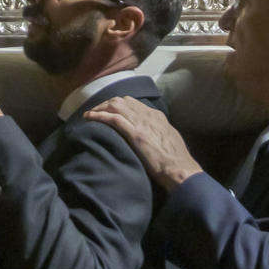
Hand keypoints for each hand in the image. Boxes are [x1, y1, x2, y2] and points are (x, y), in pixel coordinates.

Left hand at [85, 96, 203, 190]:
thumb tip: (151, 134)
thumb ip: (159, 132)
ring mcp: (141, 122)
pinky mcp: (135, 133)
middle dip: (106, 104)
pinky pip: (112, 119)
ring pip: (115, 106)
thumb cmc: (176, 159)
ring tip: (90, 114)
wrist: (180, 168)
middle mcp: (147, 114)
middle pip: (121, 101)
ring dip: (99, 108)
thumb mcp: (169, 139)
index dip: (119, 105)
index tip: (110, 111)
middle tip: (96, 112)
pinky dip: (98, 116)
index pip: (133, 103)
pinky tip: (89, 117)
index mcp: (156, 116)